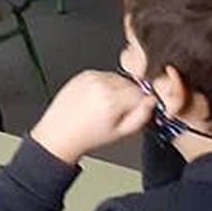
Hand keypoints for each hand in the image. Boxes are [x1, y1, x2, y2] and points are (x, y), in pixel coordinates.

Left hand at [29, 70, 156, 165]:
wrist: (60, 132)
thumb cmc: (87, 136)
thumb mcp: (121, 133)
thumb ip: (141, 116)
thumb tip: (151, 102)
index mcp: (111, 99)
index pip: (141, 93)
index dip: (141, 104)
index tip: (135, 111)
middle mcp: (101, 85)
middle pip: (131, 84)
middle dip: (130, 97)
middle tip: (118, 112)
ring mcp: (91, 78)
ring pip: (119, 79)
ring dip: (118, 90)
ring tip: (105, 107)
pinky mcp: (83, 75)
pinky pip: (104, 76)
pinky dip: (105, 85)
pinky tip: (97, 100)